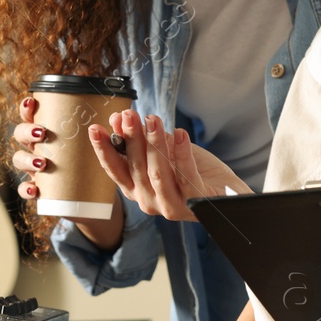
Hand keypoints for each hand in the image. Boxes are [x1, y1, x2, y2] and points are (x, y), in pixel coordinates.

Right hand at [88, 110, 245, 221]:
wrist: (225, 194)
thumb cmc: (192, 171)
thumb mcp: (162, 152)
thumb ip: (141, 140)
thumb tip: (117, 119)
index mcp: (136, 189)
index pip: (115, 170)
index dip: (103, 150)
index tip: (95, 128)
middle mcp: (149, 201)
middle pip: (136, 168)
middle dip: (131, 139)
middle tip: (129, 115)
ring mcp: (171, 205)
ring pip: (158, 173)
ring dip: (154, 144)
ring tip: (153, 119)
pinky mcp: (195, 202)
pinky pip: (186, 176)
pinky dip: (182, 154)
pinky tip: (180, 134)